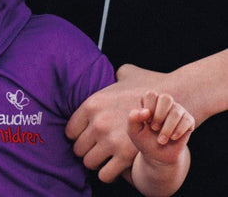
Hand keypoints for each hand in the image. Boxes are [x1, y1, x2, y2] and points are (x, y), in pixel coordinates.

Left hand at [66, 64, 165, 181]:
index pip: (70, 131)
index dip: (78, 137)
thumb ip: (111, 76)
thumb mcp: (126, 76)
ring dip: (96, 162)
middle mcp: (98, 122)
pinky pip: (105, 174)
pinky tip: (114, 166)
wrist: (176, 102)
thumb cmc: (149, 89)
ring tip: (105, 158)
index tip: (86, 138)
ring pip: (89, 163)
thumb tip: (106, 70)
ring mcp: (111, 140)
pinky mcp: (126, 155)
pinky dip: (108, 173)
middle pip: (78, 149)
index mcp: (92, 105)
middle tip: (97, 150)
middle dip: (86, 151)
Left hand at [127, 91, 193, 165]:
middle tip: (154, 128)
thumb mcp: (133, 131)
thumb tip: (146, 111)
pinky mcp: (189, 120)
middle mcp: (165, 104)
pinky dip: (178, 131)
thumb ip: (133, 119)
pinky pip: (186, 120)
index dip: (148, 109)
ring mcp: (178, 111)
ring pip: (176, 112)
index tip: (146, 122)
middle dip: (159, 115)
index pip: (151, 95)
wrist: (158, 155)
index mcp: (151, 103)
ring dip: (166, 128)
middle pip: (166, 98)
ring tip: (161, 140)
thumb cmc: (144, 140)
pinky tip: (172, 138)